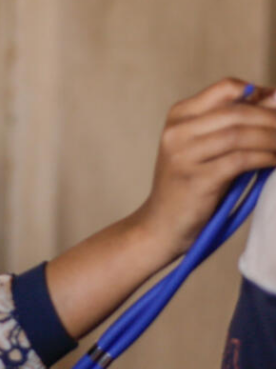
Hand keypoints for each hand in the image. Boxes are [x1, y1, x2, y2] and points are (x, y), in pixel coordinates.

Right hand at [138, 78, 275, 258]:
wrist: (161, 223)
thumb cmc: (187, 184)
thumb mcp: (201, 147)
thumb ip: (230, 123)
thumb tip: (274, 97)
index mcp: (178, 117)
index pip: (225, 89)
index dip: (259, 94)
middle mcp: (176, 132)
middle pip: (237, 112)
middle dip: (273, 119)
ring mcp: (183, 156)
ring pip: (240, 135)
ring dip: (273, 139)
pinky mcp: (196, 179)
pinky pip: (240, 160)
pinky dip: (265, 159)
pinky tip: (275, 162)